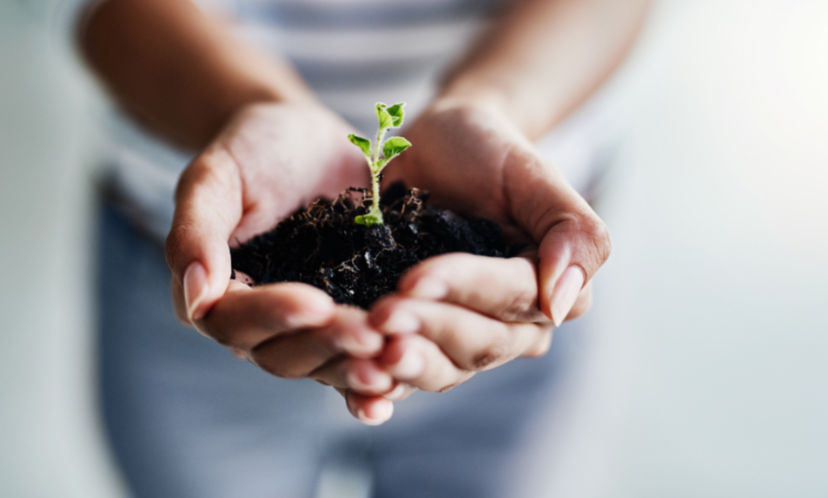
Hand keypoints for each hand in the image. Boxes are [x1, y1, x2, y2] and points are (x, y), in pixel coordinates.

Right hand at [165, 102, 397, 423]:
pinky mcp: (350, 316)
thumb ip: (196, 232)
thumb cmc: (252, 150)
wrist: (305, 139)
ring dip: (357, 367)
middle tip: (370, 335)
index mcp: (218, 294)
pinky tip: (406, 371)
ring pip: (325, 364)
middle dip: (327, 346)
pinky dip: (381, 370)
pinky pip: (361, 354)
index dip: (274, 317)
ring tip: (393, 356)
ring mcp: (308, 326)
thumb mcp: (216, 177)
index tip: (317, 303)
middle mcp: (261, 322)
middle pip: (283, 355)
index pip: (235, 322)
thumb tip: (196, 296)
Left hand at [367, 98, 610, 393]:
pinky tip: (360, 394)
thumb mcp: (533, 174)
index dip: (465, 290)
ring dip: (407, 364)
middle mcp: (511, 326)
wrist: (437, 150)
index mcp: (547, 288)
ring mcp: (461, 338)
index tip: (415, 279)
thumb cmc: (489, 154)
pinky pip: (404, 377)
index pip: (511, 298)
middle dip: (429, 329)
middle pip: (478, 343)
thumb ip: (572, 230)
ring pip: (444, 369)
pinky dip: (382, 389)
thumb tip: (561, 302)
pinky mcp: (419, 342)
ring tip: (367, 349)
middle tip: (382, 316)